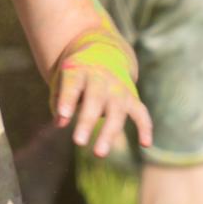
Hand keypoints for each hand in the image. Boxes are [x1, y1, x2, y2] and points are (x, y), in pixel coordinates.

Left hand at [52, 38, 152, 157]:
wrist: (102, 50)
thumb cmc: (76, 72)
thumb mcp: (61, 78)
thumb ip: (57, 100)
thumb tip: (59, 123)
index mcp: (79, 70)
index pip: (73, 85)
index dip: (67, 100)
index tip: (62, 116)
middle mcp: (101, 78)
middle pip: (95, 100)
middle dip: (87, 121)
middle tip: (78, 142)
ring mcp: (118, 88)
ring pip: (116, 111)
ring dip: (109, 133)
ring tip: (99, 153)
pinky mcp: (131, 97)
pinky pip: (141, 112)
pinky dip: (145, 127)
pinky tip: (145, 144)